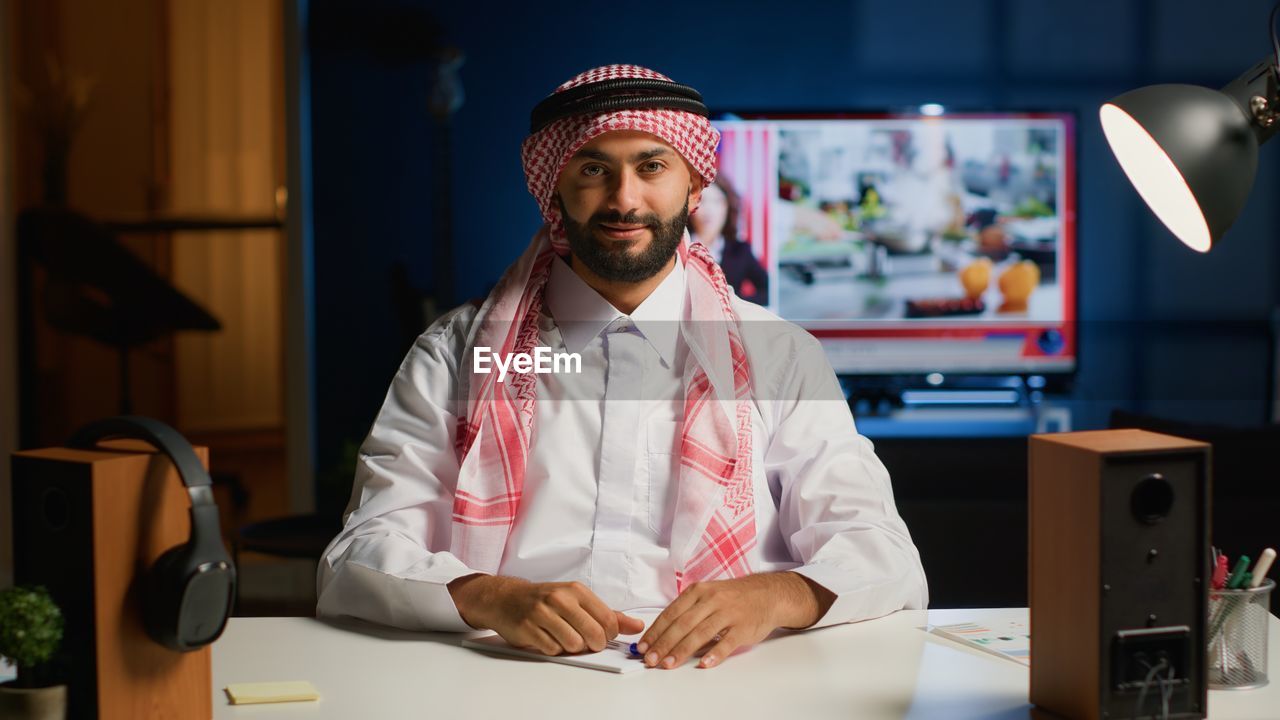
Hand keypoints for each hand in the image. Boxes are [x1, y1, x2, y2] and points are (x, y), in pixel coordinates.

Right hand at [448, 575, 643, 655]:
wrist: (506, 598)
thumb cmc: (545, 600)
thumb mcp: (578, 600)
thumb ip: (608, 614)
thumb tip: (636, 626)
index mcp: (576, 591)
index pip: (607, 620)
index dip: (609, 634)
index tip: (603, 635)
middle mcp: (559, 599)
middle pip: (593, 634)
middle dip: (594, 644)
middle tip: (588, 642)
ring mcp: (542, 614)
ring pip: (573, 645)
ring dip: (573, 648)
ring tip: (566, 639)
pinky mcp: (528, 629)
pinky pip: (553, 650)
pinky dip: (554, 650)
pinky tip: (550, 639)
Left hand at [636, 572, 833, 669]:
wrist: (768, 593)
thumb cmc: (733, 596)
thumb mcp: (708, 593)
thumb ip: (688, 610)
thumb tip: (663, 632)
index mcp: (699, 591)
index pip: (671, 613)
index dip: (656, 631)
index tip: (644, 646)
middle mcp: (712, 600)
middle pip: (682, 624)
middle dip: (663, 644)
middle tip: (650, 659)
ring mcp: (728, 613)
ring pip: (700, 633)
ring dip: (681, 651)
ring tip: (668, 664)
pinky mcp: (743, 627)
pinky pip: (727, 642)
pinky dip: (714, 654)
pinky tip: (704, 664)